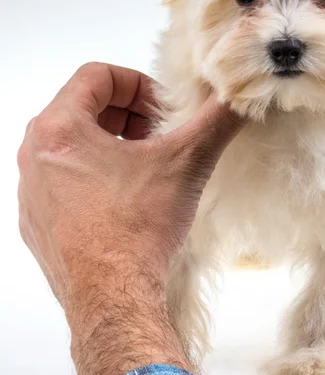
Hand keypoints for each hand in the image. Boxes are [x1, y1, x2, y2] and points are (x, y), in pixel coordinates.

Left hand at [17, 62, 244, 374]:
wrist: (114, 299)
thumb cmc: (137, 230)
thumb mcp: (187, 162)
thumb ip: (216, 120)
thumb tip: (240, 98)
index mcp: (59, 128)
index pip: (97, 76)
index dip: (138, 84)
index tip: (161, 109)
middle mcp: (36, 156)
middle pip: (84, 109)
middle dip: (129, 116)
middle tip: (159, 136)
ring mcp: (33, 192)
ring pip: (74, 146)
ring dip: (114, 146)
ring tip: (147, 168)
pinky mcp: (39, 222)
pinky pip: (67, 181)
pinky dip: (97, 177)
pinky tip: (128, 200)